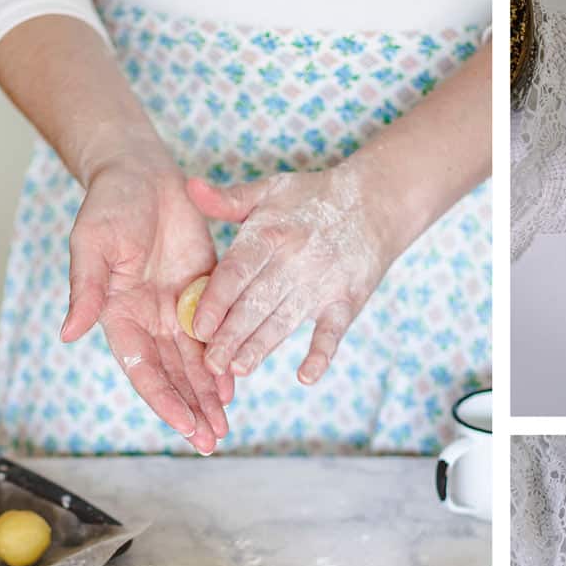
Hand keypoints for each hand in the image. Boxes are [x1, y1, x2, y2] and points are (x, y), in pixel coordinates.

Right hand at [61, 151, 232, 453]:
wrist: (143, 174)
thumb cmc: (111, 204)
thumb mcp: (92, 243)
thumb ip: (86, 289)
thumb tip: (67, 333)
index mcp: (120, 315)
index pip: (144, 370)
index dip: (165, 400)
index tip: (185, 426)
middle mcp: (149, 321)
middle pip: (172, 377)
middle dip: (191, 410)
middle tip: (211, 441)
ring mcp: (177, 310)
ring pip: (195, 364)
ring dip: (208, 396)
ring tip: (224, 427)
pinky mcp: (204, 294)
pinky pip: (215, 336)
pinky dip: (224, 362)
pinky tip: (235, 387)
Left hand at [184, 161, 399, 382]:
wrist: (375, 203)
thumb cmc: (313, 198)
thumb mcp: (270, 190)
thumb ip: (228, 198)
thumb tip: (190, 188)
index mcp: (270, 233)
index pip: (237, 272)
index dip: (216, 301)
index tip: (197, 328)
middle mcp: (295, 260)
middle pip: (256, 303)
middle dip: (231, 335)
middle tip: (210, 364)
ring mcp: (323, 283)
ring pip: (285, 321)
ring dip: (262, 347)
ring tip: (238, 371)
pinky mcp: (347, 301)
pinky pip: (332, 332)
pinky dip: (321, 354)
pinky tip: (306, 377)